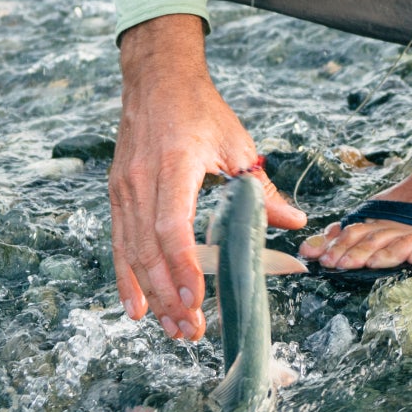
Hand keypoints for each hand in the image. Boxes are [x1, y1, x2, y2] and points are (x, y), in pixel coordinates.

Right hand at [110, 16, 304, 339]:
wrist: (155, 79)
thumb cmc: (199, 109)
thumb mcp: (237, 144)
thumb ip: (261, 190)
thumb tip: (295, 223)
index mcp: (174, 163)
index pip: (171, 225)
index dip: (182, 267)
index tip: (196, 300)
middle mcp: (141, 179)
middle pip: (149, 249)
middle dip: (169, 296)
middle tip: (190, 332)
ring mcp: (123, 188)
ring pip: (131, 253)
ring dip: (151, 296)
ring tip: (172, 330)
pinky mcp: (116, 193)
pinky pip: (118, 244)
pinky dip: (126, 279)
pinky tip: (136, 308)